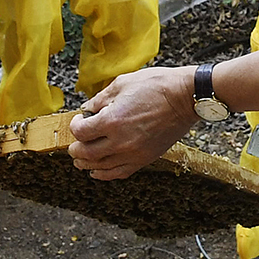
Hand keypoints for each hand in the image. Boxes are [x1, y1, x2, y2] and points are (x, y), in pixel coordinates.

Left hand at [67, 66, 196, 178]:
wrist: (185, 98)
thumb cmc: (156, 86)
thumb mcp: (122, 83)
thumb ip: (100, 99)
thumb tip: (87, 109)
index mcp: (112, 120)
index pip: (80, 132)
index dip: (75, 126)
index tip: (79, 120)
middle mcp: (120, 141)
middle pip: (86, 153)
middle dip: (75, 148)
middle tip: (74, 144)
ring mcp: (133, 153)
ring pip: (100, 167)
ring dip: (86, 164)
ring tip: (80, 160)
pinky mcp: (144, 159)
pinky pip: (119, 173)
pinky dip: (105, 174)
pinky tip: (98, 171)